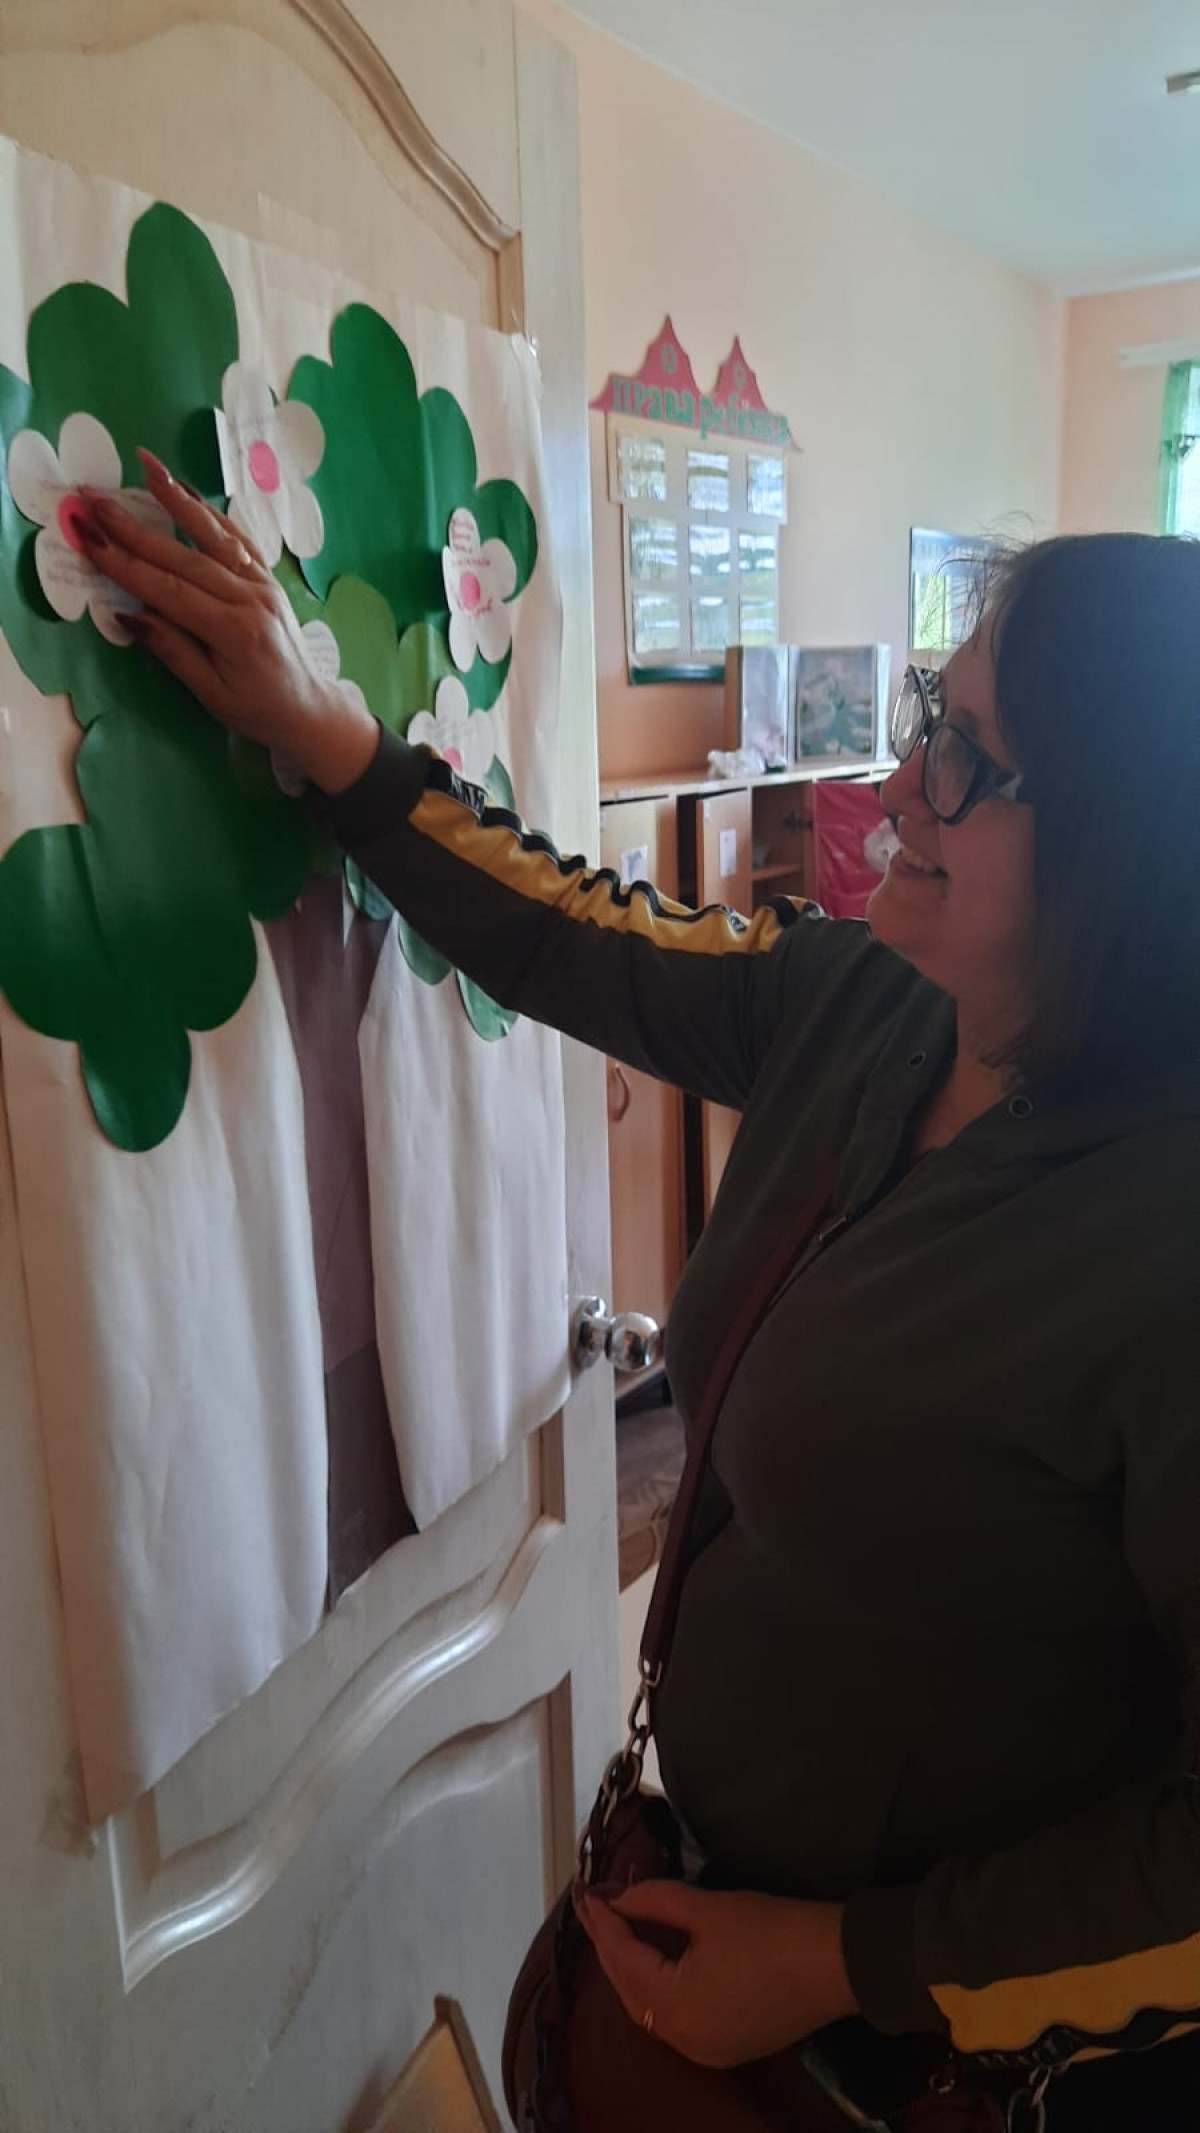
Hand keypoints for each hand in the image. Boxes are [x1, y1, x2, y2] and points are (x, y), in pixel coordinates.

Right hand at [78, 450, 379, 792]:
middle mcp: (250, 597)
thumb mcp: (211, 693)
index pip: (168, 590)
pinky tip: (187, 490)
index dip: (125, 565)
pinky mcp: (268, 576)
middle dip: (133, 526)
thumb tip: (128, 613)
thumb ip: (172, 650)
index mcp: (234, 630)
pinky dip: (210, 512)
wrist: (309, 709)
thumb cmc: (258, 710)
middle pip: (183, 555)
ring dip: (176, 498)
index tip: (89, 539)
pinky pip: (236, 537)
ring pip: (213, 535)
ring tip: (146, 465)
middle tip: (95, 499)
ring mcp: (263, 582)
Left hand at [573, 1879, 856, 2067]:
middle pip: (629, 1989)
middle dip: (610, 1945)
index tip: (585, 1889)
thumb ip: (654, 1900)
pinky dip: (657, 1984)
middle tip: (597, 1904)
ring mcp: (705, 2049)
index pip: (622, 1959)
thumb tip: (618, 1898)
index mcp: (674, 2007)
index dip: (601, 1921)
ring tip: (618, 1925)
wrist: (836, 1964)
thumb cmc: (770, 1931)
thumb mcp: (706, 1908)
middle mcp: (682, 2039)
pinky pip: (675, 2015)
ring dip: (631, 1966)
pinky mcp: (726, 2046)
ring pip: (650, 2005)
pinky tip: (653, 1957)